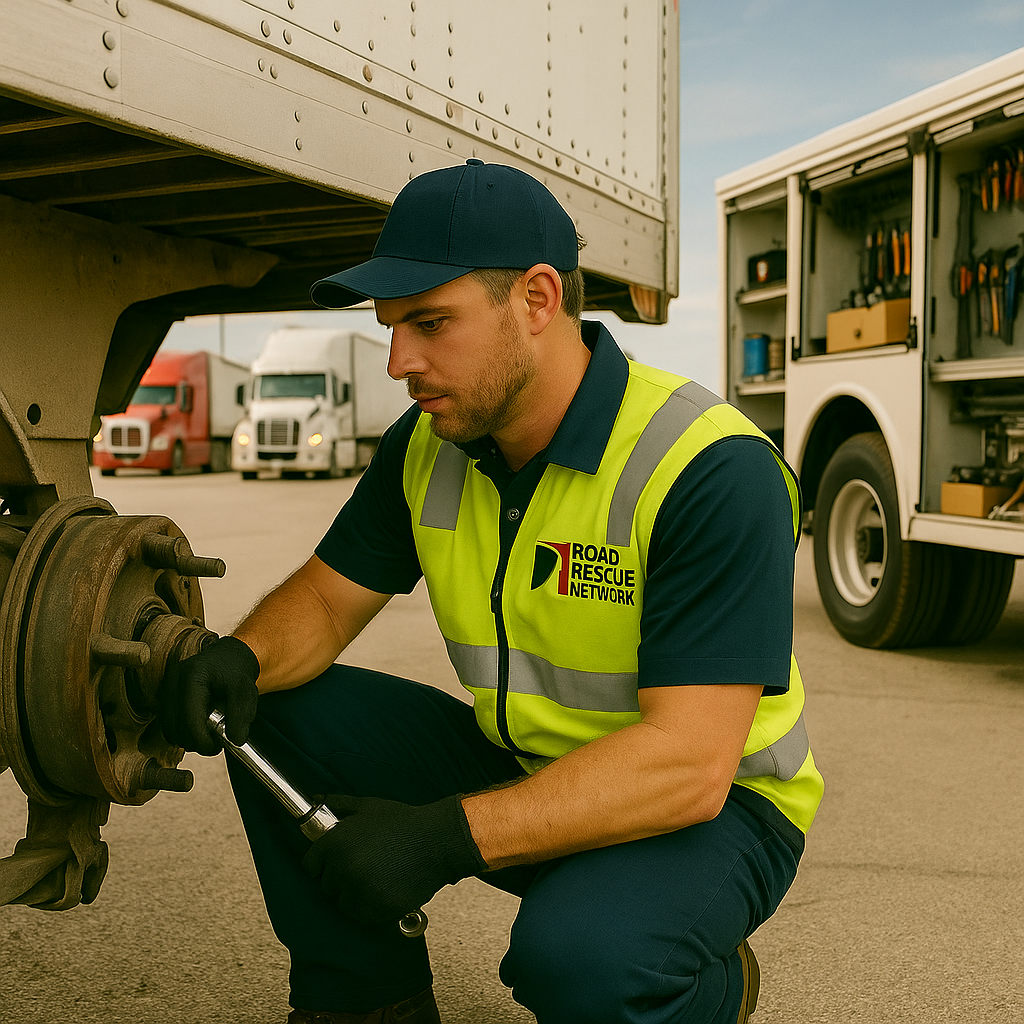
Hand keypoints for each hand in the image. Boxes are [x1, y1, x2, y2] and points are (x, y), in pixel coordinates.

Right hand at [157, 635, 259, 755]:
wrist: (226, 658)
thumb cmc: (235, 674)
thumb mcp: (245, 691)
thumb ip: (241, 715)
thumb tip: (235, 741)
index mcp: (192, 675)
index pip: (190, 720)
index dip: (203, 741)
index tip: (218, 746)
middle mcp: (172, 681)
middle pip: (176, 729)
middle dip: (197, 741)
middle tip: (217, 738)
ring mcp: (164, 689)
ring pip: (169, 731)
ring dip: (189, 738)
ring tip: (209, 728)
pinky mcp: (162, 698)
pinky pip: (168, 726)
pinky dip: (182, 731)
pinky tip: (199, 723)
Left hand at [302, 794, 486, 928]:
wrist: (437, 840)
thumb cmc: (403, 822)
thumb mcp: (368, 806)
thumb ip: (338, 803)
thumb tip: (317, 798)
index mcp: (335, 843)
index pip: (310, 865)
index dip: (322, 864)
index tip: (335, 864)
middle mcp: (342, 869)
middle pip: (327, 887)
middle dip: (341, 880)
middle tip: (363, 869)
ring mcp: (359, 891)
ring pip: (343, 904)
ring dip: (355, 897)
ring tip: (375, 881)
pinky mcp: (377, 908)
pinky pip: (362, 917)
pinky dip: (370, 909)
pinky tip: (384, 891)